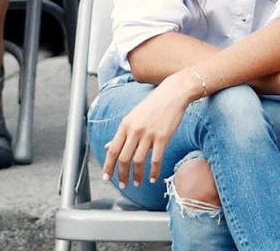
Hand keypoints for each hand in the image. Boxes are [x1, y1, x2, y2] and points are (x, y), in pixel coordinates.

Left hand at [102, 70, 199, 187]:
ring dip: (136, 175)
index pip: (112, 150)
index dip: (108, 166)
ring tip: (137, 183)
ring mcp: (149, 134)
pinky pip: (156, 159)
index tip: (107, 177)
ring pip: (138, 161)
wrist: (172, 94)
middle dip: (121, 175)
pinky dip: (154, 171)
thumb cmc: (153, 105)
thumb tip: (108, 147)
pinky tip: (153, 178)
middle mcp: (135, 130)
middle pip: (123, 158)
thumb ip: (121, 133)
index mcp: (125, 125)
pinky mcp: (163, 137)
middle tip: (123, 184)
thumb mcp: (132, 116)